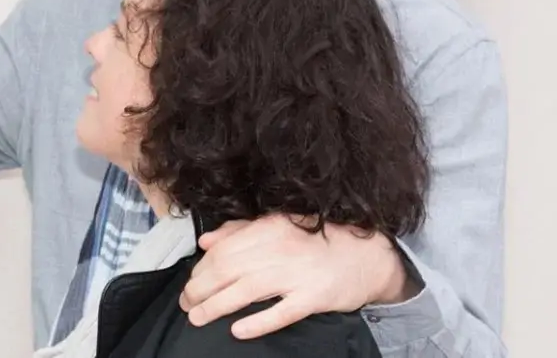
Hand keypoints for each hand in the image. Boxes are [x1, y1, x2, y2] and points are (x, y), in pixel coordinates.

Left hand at [180, 215, 414, 338]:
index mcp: (269, 228)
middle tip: (186, 304)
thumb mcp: (281, 226)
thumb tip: (207, 241)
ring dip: (216, 306)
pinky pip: (281, 313)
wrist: (370, 255)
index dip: (200, 268)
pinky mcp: (314, 297)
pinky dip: (257, 323)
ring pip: (246, 291)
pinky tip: (237, 331)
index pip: (222, 250)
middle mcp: (280, 249)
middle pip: (227, 270)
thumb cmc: (321, 241)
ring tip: (198, 317)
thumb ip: (242, 231)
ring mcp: (298, 274)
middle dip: (199, 289)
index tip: (190, 282)